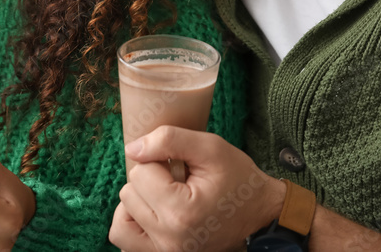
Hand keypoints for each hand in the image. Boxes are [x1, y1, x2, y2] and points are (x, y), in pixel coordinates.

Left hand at [108, 127, 282, 251]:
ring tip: (163, 196)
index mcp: (181, 213)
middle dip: (149, 180)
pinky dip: (134, 223)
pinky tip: (155, 211)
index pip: (140, 172)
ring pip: (121, 220)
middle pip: (128, 194)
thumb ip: (169, 139)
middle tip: (177, 181)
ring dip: (137, 202)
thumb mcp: (210, 148)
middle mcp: (169, 240)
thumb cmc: (238, 179)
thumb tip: (131, 148)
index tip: (181, 166)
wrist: (259, 215)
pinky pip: (126, 241)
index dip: (159, 161)